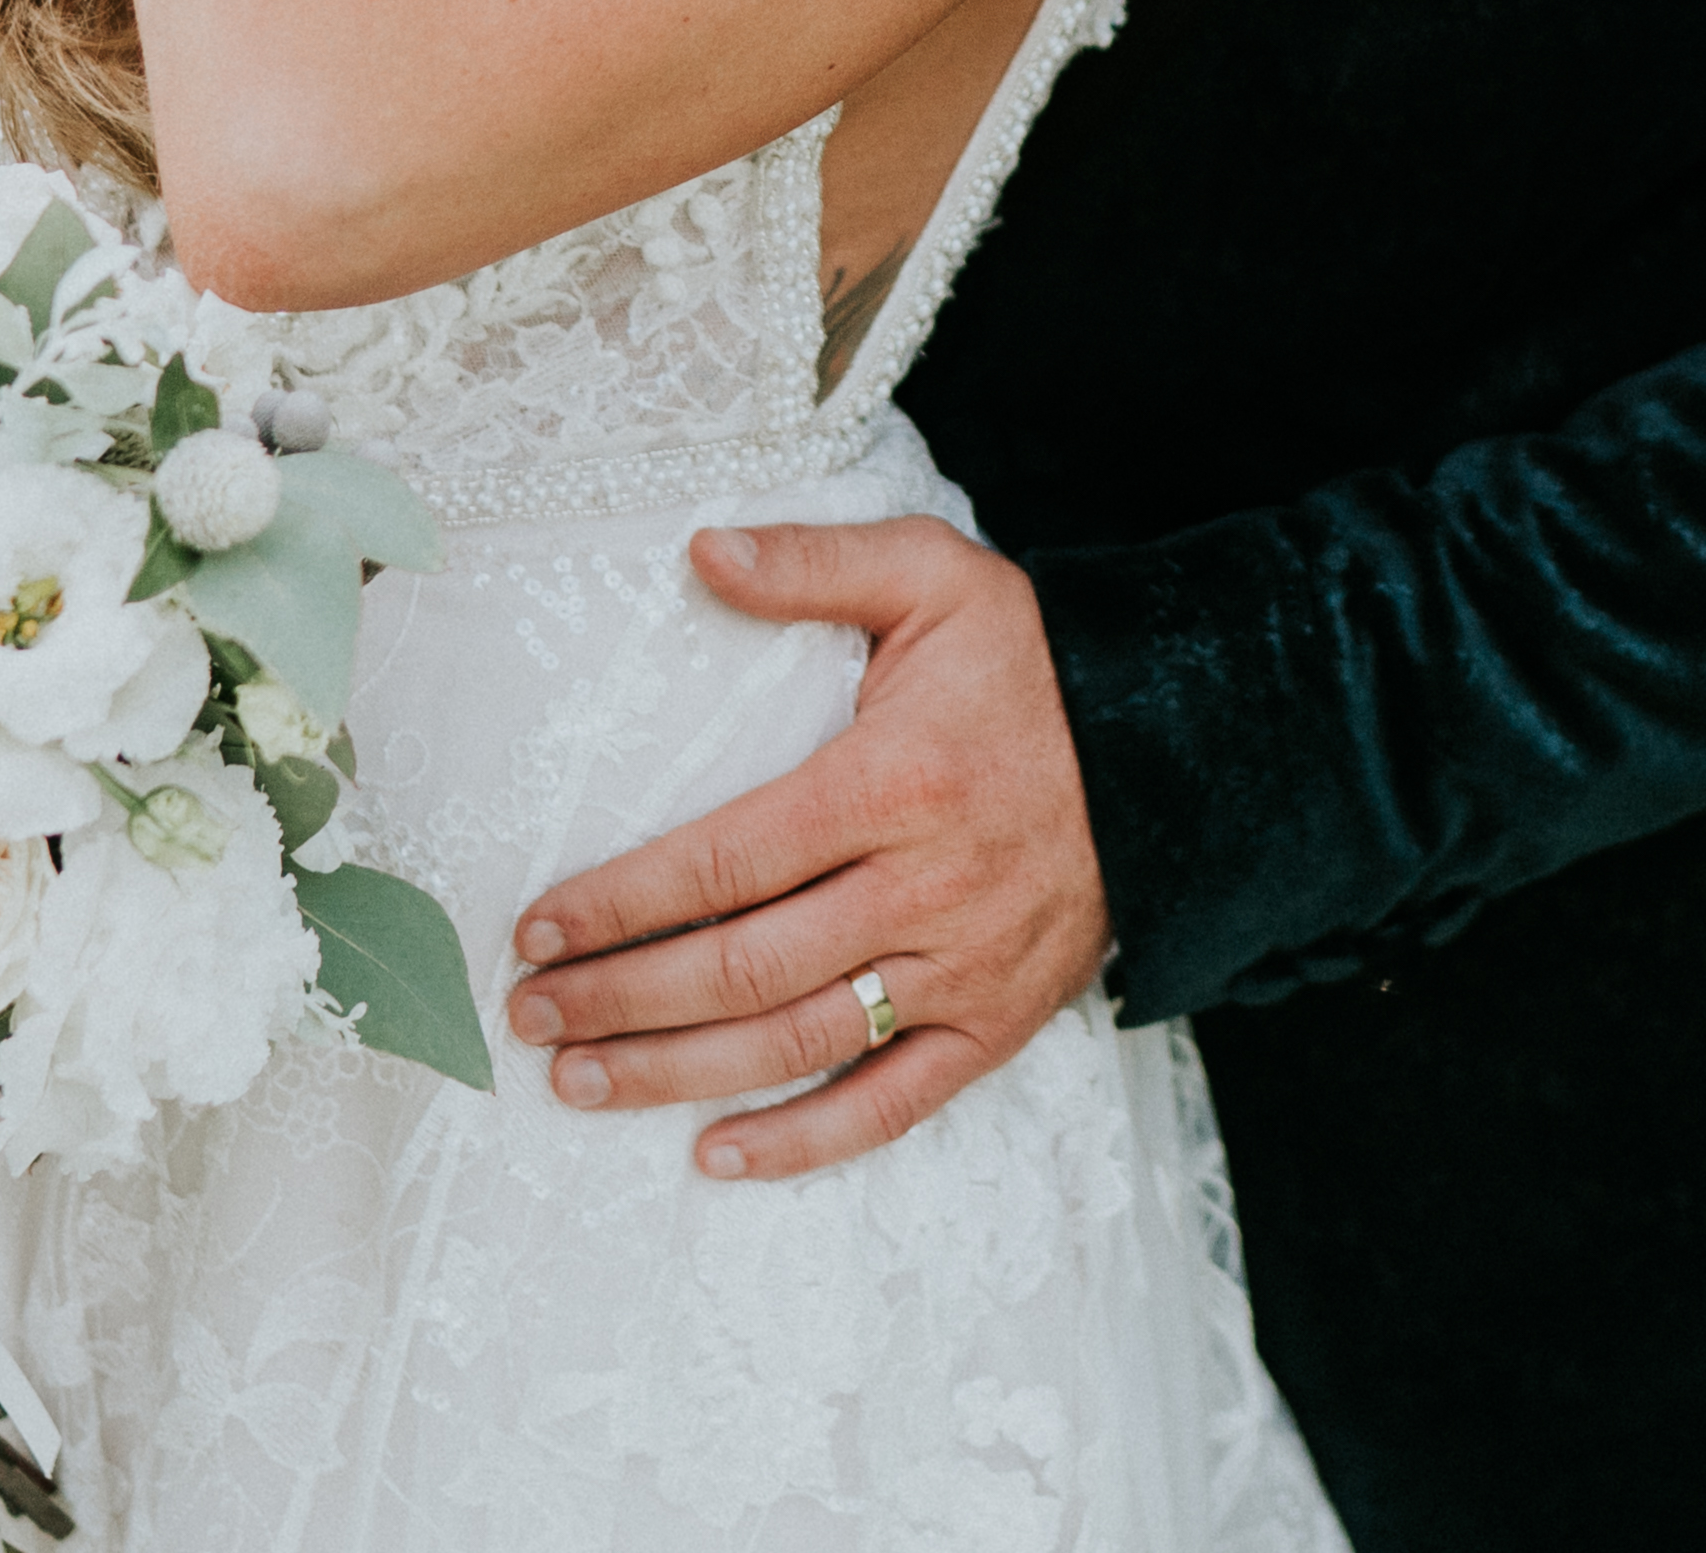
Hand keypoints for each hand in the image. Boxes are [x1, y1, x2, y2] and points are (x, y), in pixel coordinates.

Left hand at [501, 517, 1111, 1180]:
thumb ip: (812, 561)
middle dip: (623, 999)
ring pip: (801, 1043)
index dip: (620, 902)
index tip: (536, 926)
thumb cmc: (1031, 662)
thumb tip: (699, 549)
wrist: (1176, 749)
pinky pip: (895, 1104)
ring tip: (580, 1082)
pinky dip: (805, 1142)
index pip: (724, 861)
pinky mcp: (997, 1023)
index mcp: (893, 780)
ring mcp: (964, 967)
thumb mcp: (932, 575)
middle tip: (529, 1016)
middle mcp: (927, 886)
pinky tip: (718, 1156)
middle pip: (745, 967)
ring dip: (678, 1075)